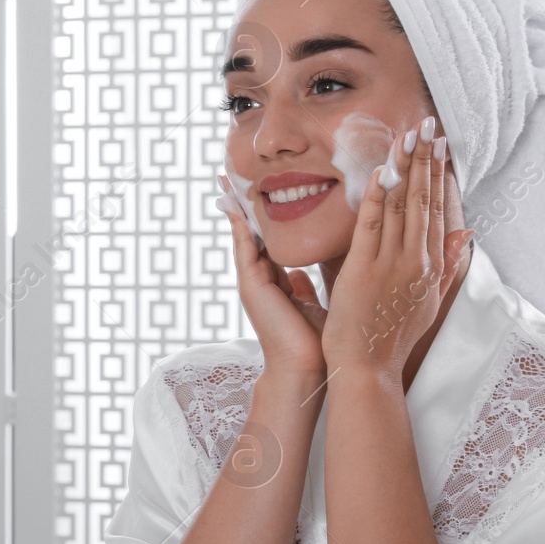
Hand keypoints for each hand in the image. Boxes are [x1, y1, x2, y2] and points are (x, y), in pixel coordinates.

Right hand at [217, 175, 327, 376]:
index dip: (264, 216)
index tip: (259, 191)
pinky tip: (235, 203)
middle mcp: (261, 279)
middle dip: (243, 205)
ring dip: (236, 208)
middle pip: (250, 233)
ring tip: (227, 181)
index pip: (268, 241)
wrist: (308, 368)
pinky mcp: (251, 285)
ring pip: (243, 236)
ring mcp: (252, 282)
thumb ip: (303, 288)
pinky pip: (244, 246)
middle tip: (233, 175)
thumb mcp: (312, 304)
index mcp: (276, 283)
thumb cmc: (317, 342)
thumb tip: (301, 274)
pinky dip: (240, 224)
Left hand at [321, 117, 473, 382]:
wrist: (369, 369)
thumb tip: (466, 232)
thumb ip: (448, 264)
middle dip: (426, 160)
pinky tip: (383, 172)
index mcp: (429, 265)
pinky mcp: (363, 269)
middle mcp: (416, 261)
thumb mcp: (431, 300)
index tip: (441, 144)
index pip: (437, 209)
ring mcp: (391, 265)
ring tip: (410, 135)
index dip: (438, 174)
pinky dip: (378, 198)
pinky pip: (373, 227)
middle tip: (428, 124)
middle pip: (424, 201)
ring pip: (402, 207)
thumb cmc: (393, 337)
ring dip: (406, 168)